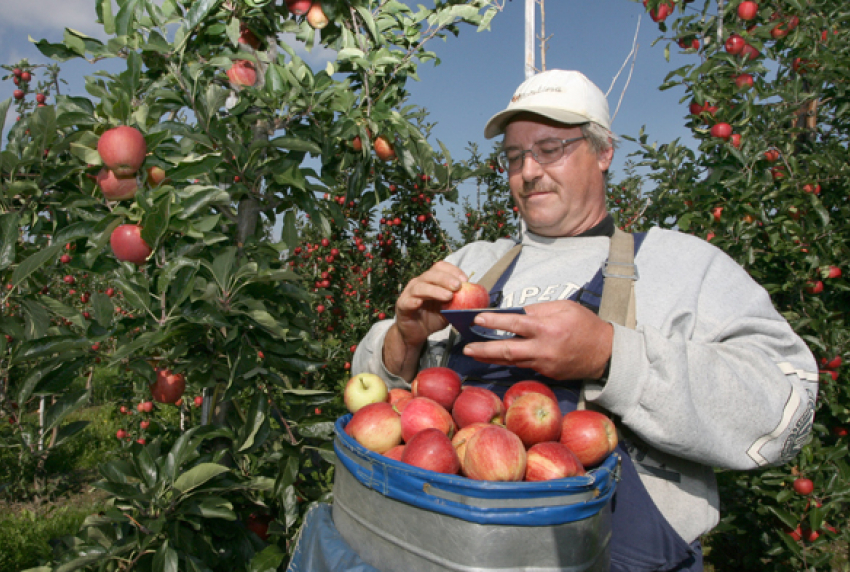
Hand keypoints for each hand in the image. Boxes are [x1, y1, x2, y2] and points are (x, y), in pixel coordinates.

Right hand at [383, 261, 467, 378]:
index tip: (465, 280)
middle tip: (458, 286)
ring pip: (420, 286)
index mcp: (431, 280)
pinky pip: (407, 301)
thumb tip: (480, 303)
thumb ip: (460, 303)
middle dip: (446, 279)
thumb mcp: (450, 310)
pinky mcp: (402, 305)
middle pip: (431, 274)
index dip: (453, 271)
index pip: (441, 267)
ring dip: (435, 290)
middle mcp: (419, 283)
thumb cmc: (433, 318)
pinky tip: (420, 303)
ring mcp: (410, 293)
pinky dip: (413, 300)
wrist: (416, 334)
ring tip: (448, 296)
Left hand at [462, 300, 612, 380]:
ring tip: (473, 353)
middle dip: (484, 349)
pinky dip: (508, 361)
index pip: (515, 324)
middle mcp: (543, 349)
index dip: (494, 321)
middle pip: (507, 350)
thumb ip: (538, 310)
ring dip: (490, 357)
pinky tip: (495, 356)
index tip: (477, 319)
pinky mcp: (546, 373)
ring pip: (511, 361)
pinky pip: (524, 365)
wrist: (605, 354)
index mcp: (547, 329)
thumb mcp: (564, 307)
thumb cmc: (585, 325)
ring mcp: (544, 365)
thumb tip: (514, 313)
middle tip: (466, 348)